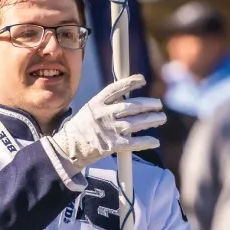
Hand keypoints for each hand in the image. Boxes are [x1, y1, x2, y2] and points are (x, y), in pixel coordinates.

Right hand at [48, 74, 165, 169]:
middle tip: (159, 104)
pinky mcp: (112, 145)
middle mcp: (104, 114)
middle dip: (148, 105)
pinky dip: (146, 141)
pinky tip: (155, 141)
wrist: (68, 149)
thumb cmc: (79, 130)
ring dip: (152, 120)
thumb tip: (126, 100)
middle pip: (131, 106)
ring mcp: (109, 130)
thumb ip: (105, 104)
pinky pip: (134, 143)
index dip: (130, 83)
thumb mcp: (88, 110)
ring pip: (136, 123)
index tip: (142, 80)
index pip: (116, 89)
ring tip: (161, 118)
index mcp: (96, 103)